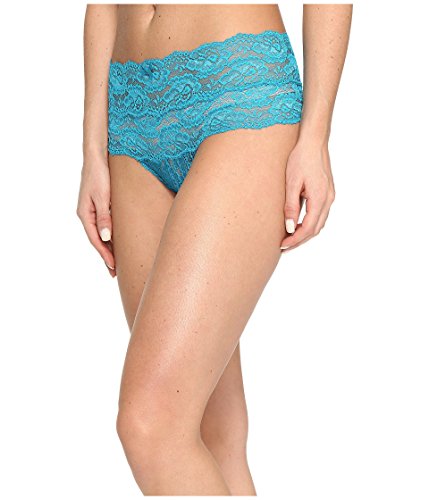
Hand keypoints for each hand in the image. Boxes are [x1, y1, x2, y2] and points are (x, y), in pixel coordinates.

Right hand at [76, 151, 115, 276]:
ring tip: (116, 262)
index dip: (105, 255)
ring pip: (100, 234)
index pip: (96, 240)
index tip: (113, 267)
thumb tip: (106, 237)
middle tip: (115, 273)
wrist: (96, 157)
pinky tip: (115, 242)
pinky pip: (103, 226)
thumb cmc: (100, 174)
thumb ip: (104, 217)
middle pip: (97, 240)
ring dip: (107, 248)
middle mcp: (86, 215)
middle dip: (106, 256)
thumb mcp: (103, 196)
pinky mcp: (98, 206)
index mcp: (85, 214)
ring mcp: (91, 211)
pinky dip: (108, 237)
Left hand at [280, 137, 334, 251]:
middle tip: (283, 247)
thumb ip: (291, 207)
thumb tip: (289, 228)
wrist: (314, 142)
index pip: (308, 228)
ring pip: (319, 223)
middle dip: (300, 240)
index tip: (283, 246)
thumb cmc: (301, 158)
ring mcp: (330, 196)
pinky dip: (309, 223)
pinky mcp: (327, 193)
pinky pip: (320, 214)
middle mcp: (328, 200)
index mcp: (320, 198)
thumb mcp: (291, 183)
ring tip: (289, 238)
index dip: (295, 240)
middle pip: (315, 229)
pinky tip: (298, 224)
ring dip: (305, 233)